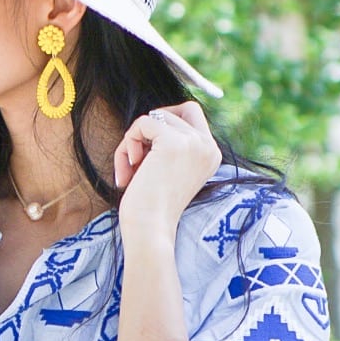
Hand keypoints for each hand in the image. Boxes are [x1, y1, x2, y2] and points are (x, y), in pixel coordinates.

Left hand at [114, 101, 223, 242]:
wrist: (150, 230)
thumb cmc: (152, 207)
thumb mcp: (169, 169)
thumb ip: (170, 143)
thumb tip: (150, 119)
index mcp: (211, 154)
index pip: (191, 113)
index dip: (165, 122)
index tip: (149, 152)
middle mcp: (208, 146)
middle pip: (175, 110)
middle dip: (151, 129)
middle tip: (139, 156)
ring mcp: (194, 143)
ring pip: (155, 117)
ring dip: (134, 141)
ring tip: (131, 170)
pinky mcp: (174, 142)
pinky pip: (142, 123)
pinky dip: (128, 143)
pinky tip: (130, 170)